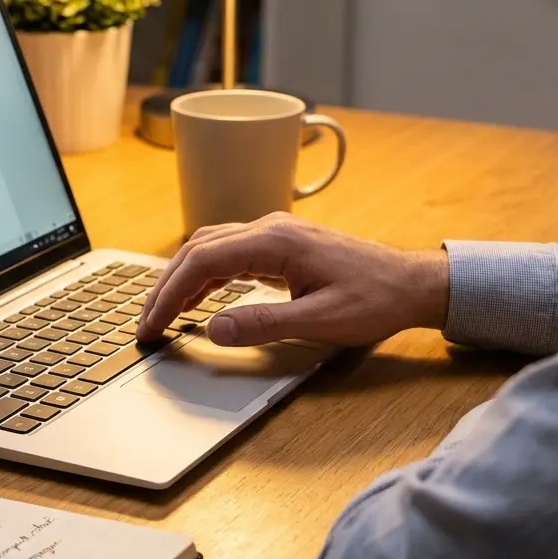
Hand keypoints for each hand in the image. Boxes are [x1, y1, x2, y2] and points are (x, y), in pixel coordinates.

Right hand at [136, 214, 449, 347]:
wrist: (411, 283)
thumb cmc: (374, 300)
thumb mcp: (320, 321)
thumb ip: (263, 324)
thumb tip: (212, 329)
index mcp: (274, 242)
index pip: (201, 261)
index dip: (168, 295)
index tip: (150, 326)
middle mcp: (269, 229)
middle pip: (198, 250)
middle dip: (165, 287)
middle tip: (146, 324)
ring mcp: (274, 234)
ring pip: (210, 248)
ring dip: (182, 279)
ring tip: (162, 314)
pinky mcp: (280, 245)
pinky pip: (229, 254)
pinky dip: (205, 275)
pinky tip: (197, 298)